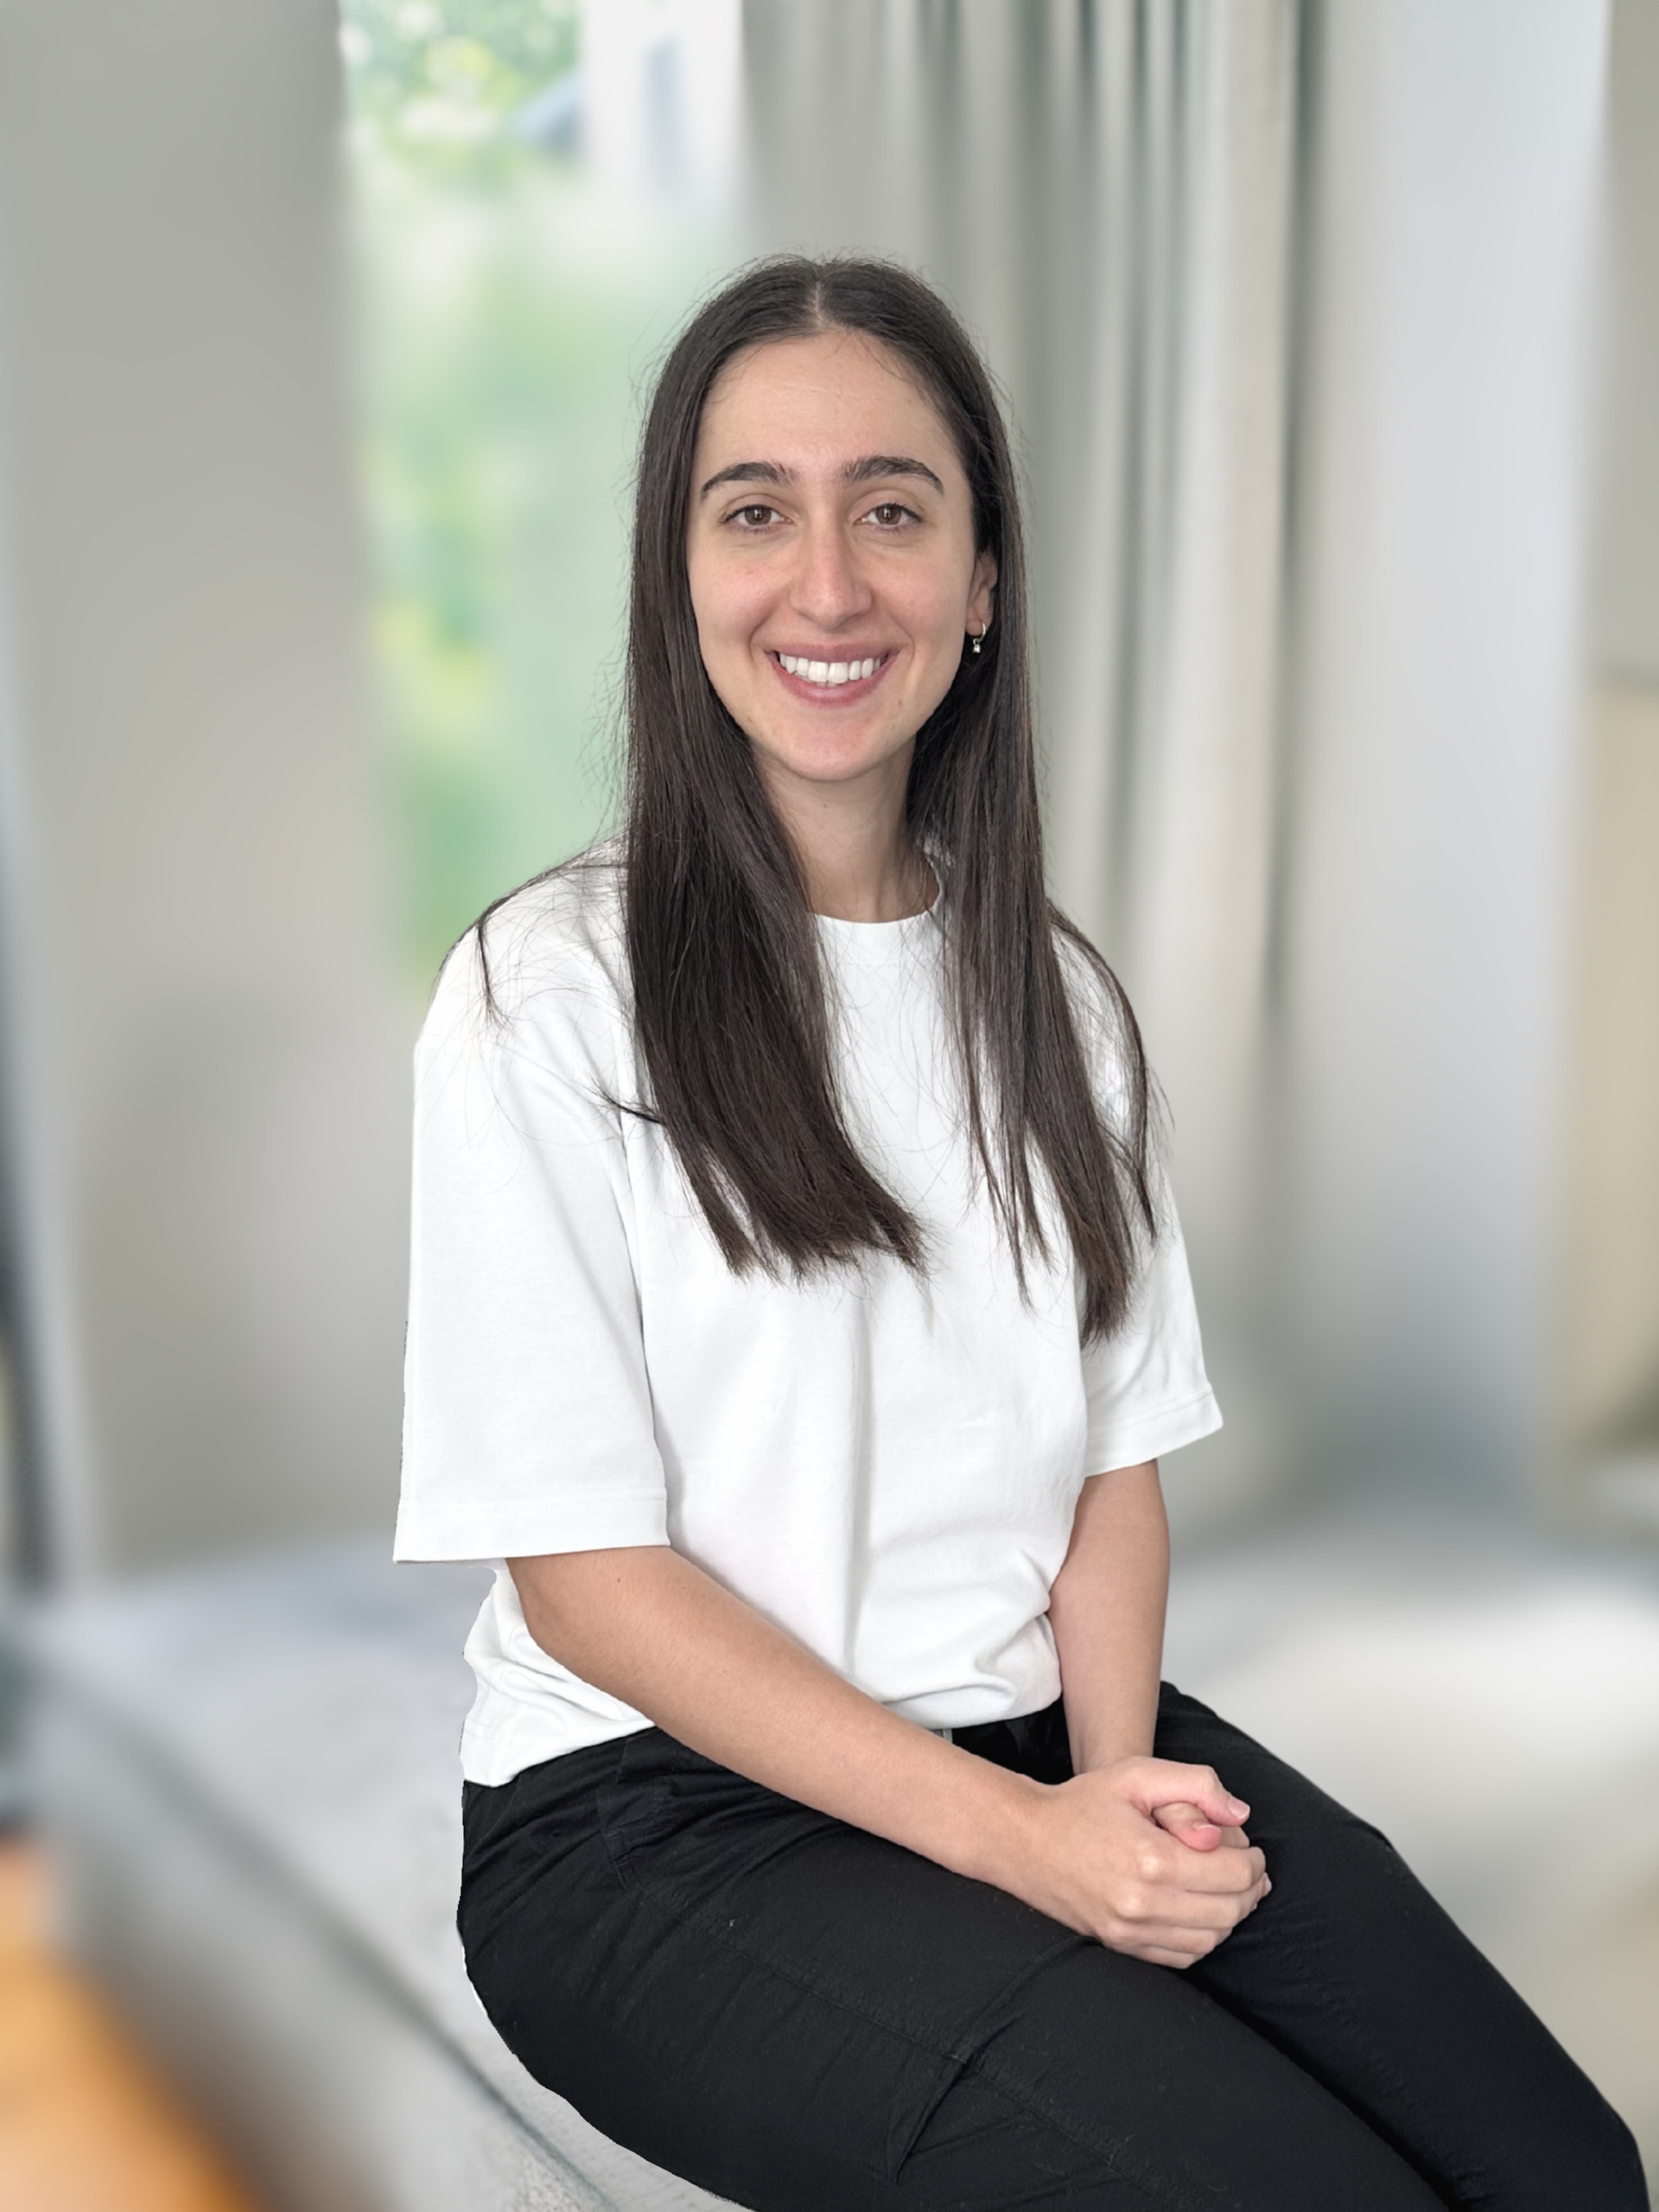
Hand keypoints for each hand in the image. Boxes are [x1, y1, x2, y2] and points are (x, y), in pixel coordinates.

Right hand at [1002, 1757, 1269, 1969]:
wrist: (1027, 1840)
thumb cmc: (1082, 1804)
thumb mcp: (1138, 1773)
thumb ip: (1197, 1784)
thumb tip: (1240, 1815)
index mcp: (1151, 1858)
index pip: (1232, 1874)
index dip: (1254, 1862)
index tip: (1252, 1851)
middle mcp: (1142, 1903)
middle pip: (1228, 1911)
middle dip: (1249, 1889)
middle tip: (1250, 1870)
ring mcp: (1130, 1931)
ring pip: (1209, 1939)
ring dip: (1230, 1916)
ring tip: (1230, 1890)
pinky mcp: (1121, 1946)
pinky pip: (1182, 1956)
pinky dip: (1202, 1938)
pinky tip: (1201, 1912)